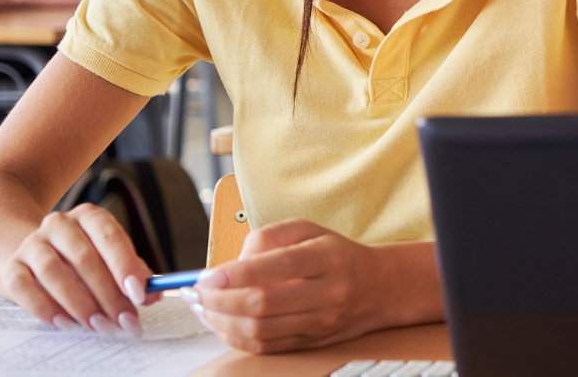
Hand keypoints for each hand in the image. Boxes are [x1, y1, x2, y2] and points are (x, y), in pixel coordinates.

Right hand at [3, 204, 161, 335]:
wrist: (32, 256)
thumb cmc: (80, 258)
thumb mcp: (108, 257)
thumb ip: (132, 272)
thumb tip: (155, 292)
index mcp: (90, 216)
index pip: (110, 236)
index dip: (125, 266)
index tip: (139, 294)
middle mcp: (59, 224)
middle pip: (84, 258)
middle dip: (107, 294)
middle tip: (122, 320)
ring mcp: (32, 244)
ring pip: (53, 272)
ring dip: (79, 303)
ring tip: (97, 324)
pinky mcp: (12, 266)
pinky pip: (24, 288)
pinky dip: (46, 308)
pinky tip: (66, 323)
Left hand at [185, 221, 438, 353]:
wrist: (378, 287)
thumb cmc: (336, 255)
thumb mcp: (309, 230)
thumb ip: (269, 237)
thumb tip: (232, 263)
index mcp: (327, 256)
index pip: (277, 266)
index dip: (237, 274)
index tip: (207, 277)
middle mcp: (328, 291)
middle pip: (264, 304)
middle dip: (221, 301)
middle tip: (199, 295)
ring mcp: (321, 321)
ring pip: (261, 330)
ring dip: (224, 322)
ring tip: (206, 310)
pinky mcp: (312, 342)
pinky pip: (267, 346)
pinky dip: (237, 338)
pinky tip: (224, 324)